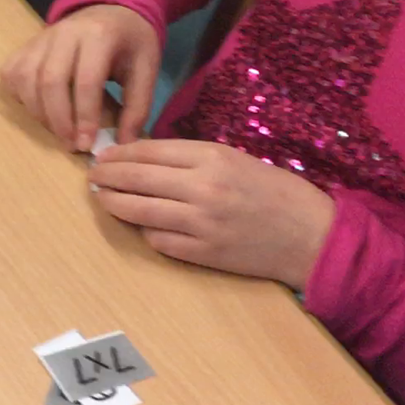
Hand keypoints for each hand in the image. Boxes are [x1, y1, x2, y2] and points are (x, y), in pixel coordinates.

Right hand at [0, 4, 159, 150]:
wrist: (111, 9)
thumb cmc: (131, 42)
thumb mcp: (146, 68)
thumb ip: (137, 106)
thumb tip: (123, 144)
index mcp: (99, 35)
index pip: (86, 81)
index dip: (84, 116)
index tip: (87, 144)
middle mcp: (64, 32)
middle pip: (49, 81)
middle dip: (58, 119)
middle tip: (70, 144)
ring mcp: (41, 38)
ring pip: (25, 79)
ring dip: (38, 112)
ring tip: (57, 130)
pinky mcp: (26, 45)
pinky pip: (12, 74)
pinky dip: (20, 96)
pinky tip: (39, 108)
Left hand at [90, 140, 335, 289]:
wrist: (312, 236)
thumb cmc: (273, 191)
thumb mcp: (234, 159)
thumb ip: (190, 157)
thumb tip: (140, 157)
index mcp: (211, 158)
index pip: (148, 151)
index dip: (119, 153)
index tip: (103, 155)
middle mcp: (202, 188)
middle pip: (136, 178)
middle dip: (106, 176)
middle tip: (91, 175)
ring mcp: (200, 224)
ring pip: (138, 210)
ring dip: (112, 203)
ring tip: (101, 197)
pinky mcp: (202, 253)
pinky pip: (158, 240)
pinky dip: (144, 230)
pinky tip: (139, 224)